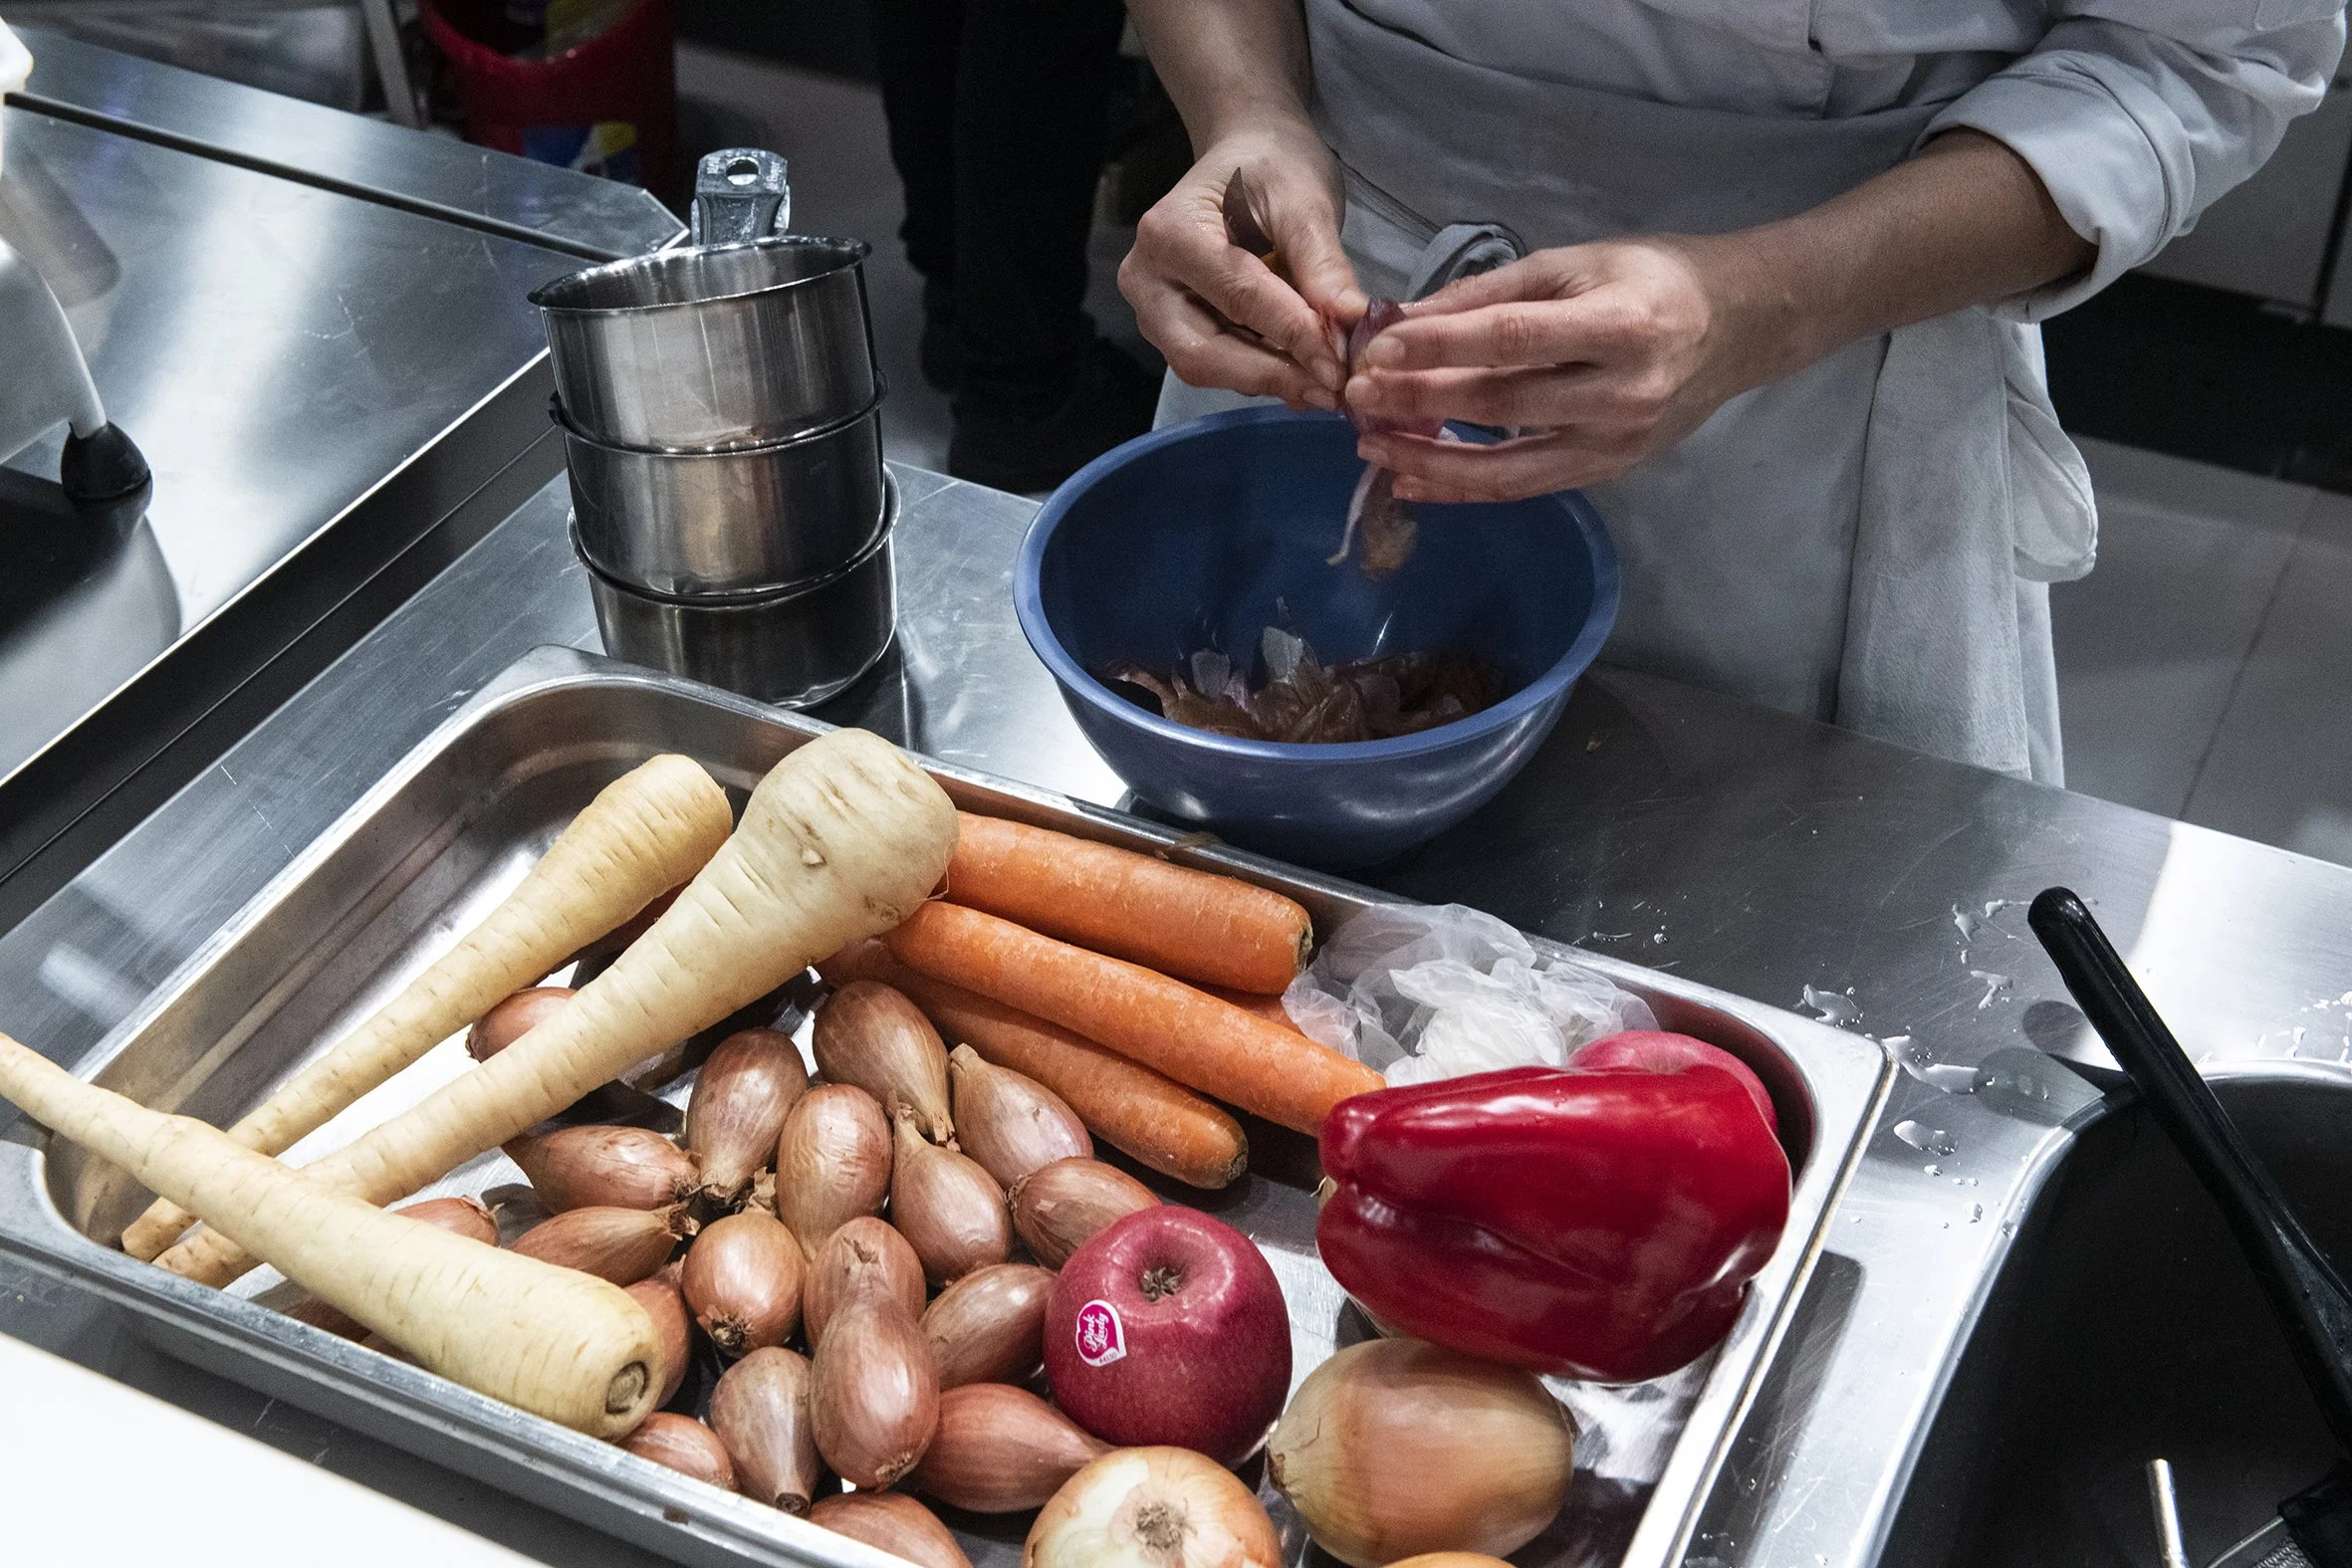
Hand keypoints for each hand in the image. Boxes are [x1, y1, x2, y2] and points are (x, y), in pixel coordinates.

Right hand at [1119, 121, 1367, 408]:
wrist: (1246, 157)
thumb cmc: (1271, 167)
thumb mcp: (1304, 203)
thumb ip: (1323, 265)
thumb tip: (1349, 322)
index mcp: (1169, 235)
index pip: (1237, 298)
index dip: (1293, 336)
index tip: (1342, 364)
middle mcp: (1145, 280)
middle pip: (1203, 353)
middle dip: (1271, 375)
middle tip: (1333, 390)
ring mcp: (1152, 310)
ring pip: (1206, 368)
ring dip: (1269, 380)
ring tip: (1326, 383)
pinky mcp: (1172, 329)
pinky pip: (1216, 364)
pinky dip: (1263, 373)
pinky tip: (1305, 372)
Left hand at [1346, 237, 1774, 502]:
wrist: (1739, 327)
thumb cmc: (1652, 280)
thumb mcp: (1575, 263)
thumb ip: (1489, 293)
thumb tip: (1404, 318)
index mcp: (1619, 326)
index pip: (1511, 341)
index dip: (1438, 347)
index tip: (1376, 351)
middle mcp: (1622, 394)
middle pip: (1501, 405)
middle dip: (1417, 403)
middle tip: (1353, 398)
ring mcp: (1617, 444)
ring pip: (1507, 467)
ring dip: (1428, 460)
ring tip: (1369, 446)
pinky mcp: (1609, 473)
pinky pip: (1524, 488)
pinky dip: (1463, 487)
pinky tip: (1412, 478)